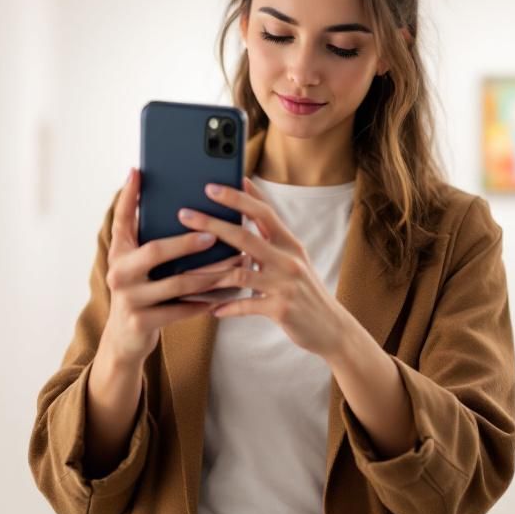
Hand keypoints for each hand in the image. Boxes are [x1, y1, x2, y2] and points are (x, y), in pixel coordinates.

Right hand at [101, 168, 243, 366]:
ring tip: (235, 264)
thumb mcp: (135, 262)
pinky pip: (181, 309)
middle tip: (213, 234)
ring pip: (176, 283)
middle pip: (155, 251)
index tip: (140, 172)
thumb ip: (145, 234)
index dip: (128, 195)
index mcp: (119, 252)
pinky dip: (205, 301)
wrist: (124, 339)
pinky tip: (226, 293)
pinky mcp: (141, 321)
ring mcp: (128, 298)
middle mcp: (118, 272)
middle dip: (187, 241)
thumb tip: (158, 193)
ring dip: (210, 274)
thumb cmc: (139, 290)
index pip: (121, 218)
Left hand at [178, 179, 350, 359]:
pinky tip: (212, 309)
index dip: (238, 197)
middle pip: (245, 236)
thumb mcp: (293, 258)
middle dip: (212, 224)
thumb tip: (245, 205)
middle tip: (185, 214)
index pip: (262, 212)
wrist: (331, 327)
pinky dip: (227, 307)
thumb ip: (270, 235)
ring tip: (184, 273)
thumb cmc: (305, 289)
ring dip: (208, 272)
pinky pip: (245, 305)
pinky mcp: (280, 309)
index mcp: (290, 243)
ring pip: (239, 272)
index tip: (212, 187)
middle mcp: (288, 259)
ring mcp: (285, 284)